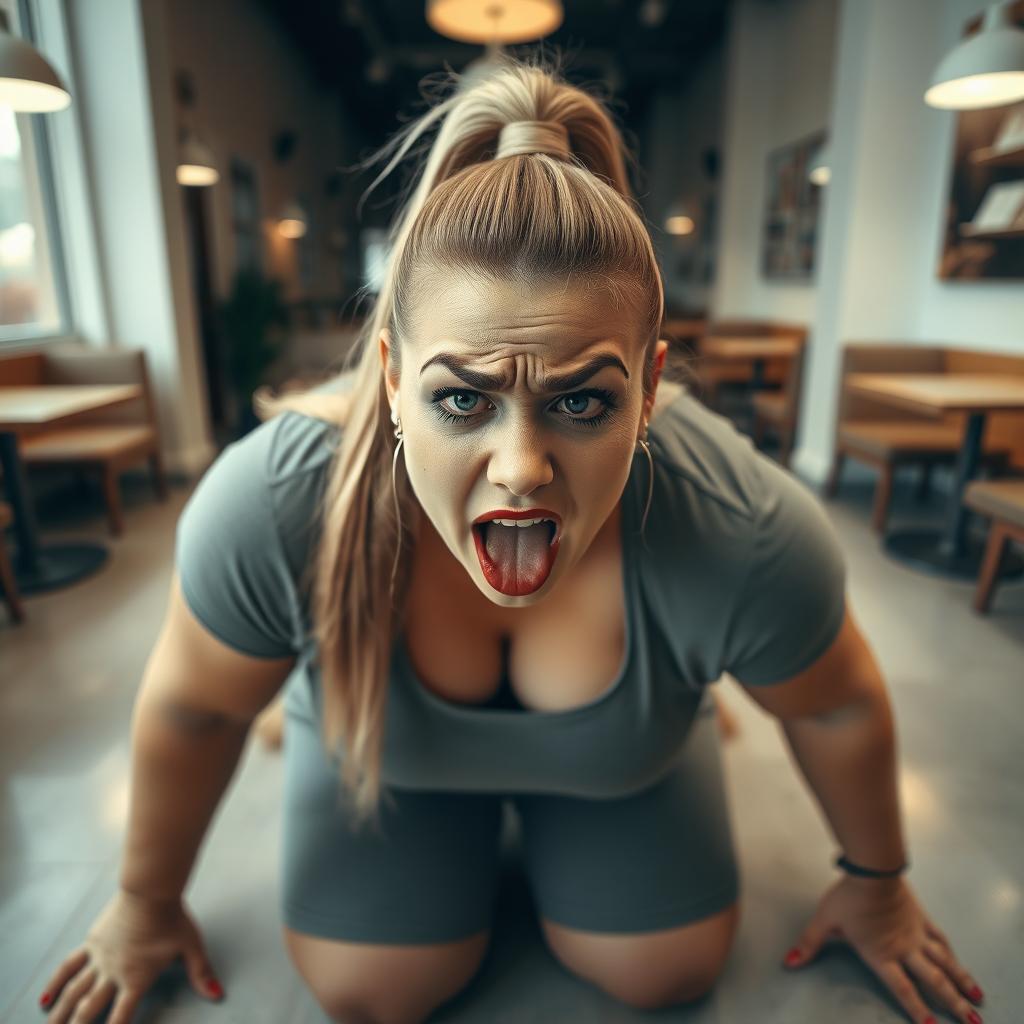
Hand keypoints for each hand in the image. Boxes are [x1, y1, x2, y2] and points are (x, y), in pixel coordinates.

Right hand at [38, 890, 223, 1022]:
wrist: (150, 890)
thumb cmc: (172, 917)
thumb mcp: (191, 946)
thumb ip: (201, 973)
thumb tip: (217, 994)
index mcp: (136, 979)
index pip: (121, 1018)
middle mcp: (113, 973)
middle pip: (89, 1010)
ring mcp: (98, 958)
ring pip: (74, 993)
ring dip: (60, 1015)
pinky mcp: (91, 943)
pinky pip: (69, 967)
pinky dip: (56, 983)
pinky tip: (45, 998)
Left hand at [783, 875, 983, 1023]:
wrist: (871, 871)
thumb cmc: (847, 897)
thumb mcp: (824, 921)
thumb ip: (810, 944)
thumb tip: (790, 962)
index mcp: (881, 955)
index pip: (902, 989)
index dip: (916, 1010)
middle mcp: (904, 949)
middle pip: (934, 982)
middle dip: (953, 1004)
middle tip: (973, 1023)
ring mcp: (916, 933)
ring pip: (945, 962)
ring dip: (962, 981)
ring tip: (977, 998)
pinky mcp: (921, 917)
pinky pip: (939, 938)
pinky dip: (951, 952)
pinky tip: (958, 960)